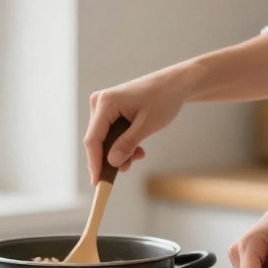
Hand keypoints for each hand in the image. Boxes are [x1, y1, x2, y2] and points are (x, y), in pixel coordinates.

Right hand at [84, 65, 196, 183]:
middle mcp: (100, 102)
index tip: (97, 183)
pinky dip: (122, 144)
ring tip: (139, 155)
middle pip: (97, 140)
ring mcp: (104, 105)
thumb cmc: (163, 99)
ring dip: (120, 152)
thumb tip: (112, 162)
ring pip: (105, 139)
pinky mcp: (110, 110)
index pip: (93, 139)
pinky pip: (110, 133)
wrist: (175, 84)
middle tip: (129, 168)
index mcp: (106, 102)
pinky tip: (138, 148)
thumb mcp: (147, 125)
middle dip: (112, 158)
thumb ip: (128, 144)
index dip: (94, 163)